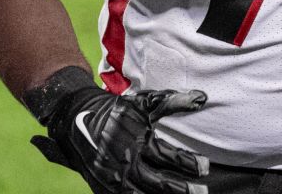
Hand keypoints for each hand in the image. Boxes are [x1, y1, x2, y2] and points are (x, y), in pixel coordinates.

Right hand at [32, 84, 209, 193]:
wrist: (75, 120)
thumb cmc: (116, 111)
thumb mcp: (144, 102)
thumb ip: (173, 101)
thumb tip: (203, 97)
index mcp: (138, 143)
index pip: (170, 157)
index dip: (189, 163)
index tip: (206, 168)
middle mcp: (126, 164)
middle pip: (159, 182)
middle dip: (182, 189)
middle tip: (202, 192)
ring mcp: (113, 180)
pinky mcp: (103, 188)